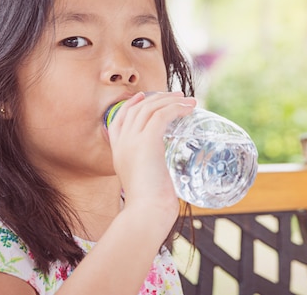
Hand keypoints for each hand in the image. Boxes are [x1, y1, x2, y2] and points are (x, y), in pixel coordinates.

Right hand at [106, 92, 195, 228]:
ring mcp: (133, 140)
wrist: (146, 212)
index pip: (119, 118)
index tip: (143, 96)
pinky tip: (189, 109)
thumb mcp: (143, 182)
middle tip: (176, 95)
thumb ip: (149, 171)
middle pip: (137, 108)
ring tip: (188, 100)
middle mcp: (123, 142)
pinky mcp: (148, 140)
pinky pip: (163, 114)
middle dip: (157, 98)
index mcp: (117, 151)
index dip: (131, 104)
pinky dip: (177, 108)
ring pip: (151, 108)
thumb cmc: (149, 205)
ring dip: (171, 100)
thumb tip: (163, 173)